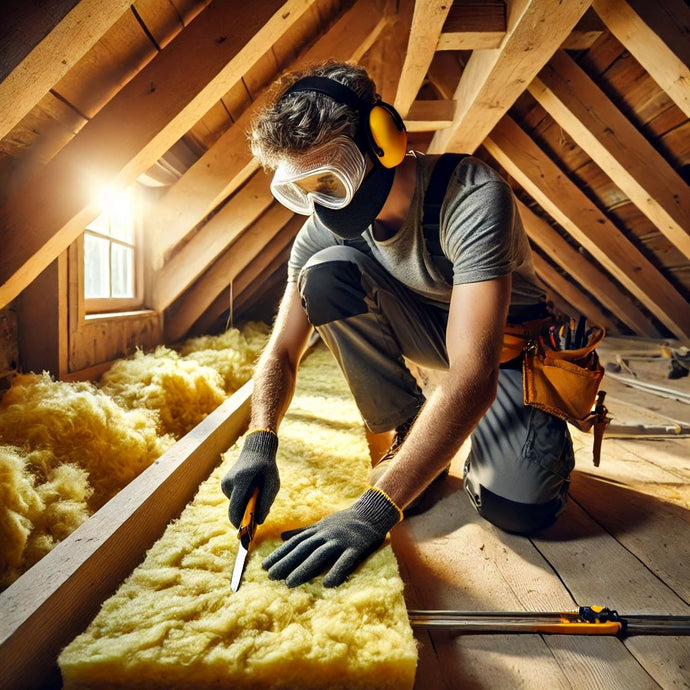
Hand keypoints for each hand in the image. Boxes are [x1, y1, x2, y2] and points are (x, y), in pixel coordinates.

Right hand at [221, 429, 278, 526]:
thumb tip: (259, 522)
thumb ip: (266, 502)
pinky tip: (250, 490)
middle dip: (243, 518)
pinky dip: (242, 500)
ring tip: (256, 495)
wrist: (256, 449)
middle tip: (255, 521)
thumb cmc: (267, 467)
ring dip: (244, 506)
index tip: (246, 534)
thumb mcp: (273, 483)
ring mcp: (225, 483)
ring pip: (234, 505)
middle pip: (233, 510)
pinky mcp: (225, 484)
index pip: (236, 509)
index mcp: (242, 481)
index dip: (240, 524)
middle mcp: (230, 482)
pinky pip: (234, 499)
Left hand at [262, 488, 401, 586]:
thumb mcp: (321, 524)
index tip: (264, 566)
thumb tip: (281, 536)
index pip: (295, 543)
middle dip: (286, 562)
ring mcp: (341, 540)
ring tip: (289, 583)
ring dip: (304, 568)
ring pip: (320, 554)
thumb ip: (302, 531)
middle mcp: (326, 534)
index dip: (280, 554)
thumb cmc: (345, 521)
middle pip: (303, 549)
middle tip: (270, 576)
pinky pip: (346, 560)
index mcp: (317, 530)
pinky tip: (327, 584)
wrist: (372, 512)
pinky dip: (337, 571)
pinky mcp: (357, 547)